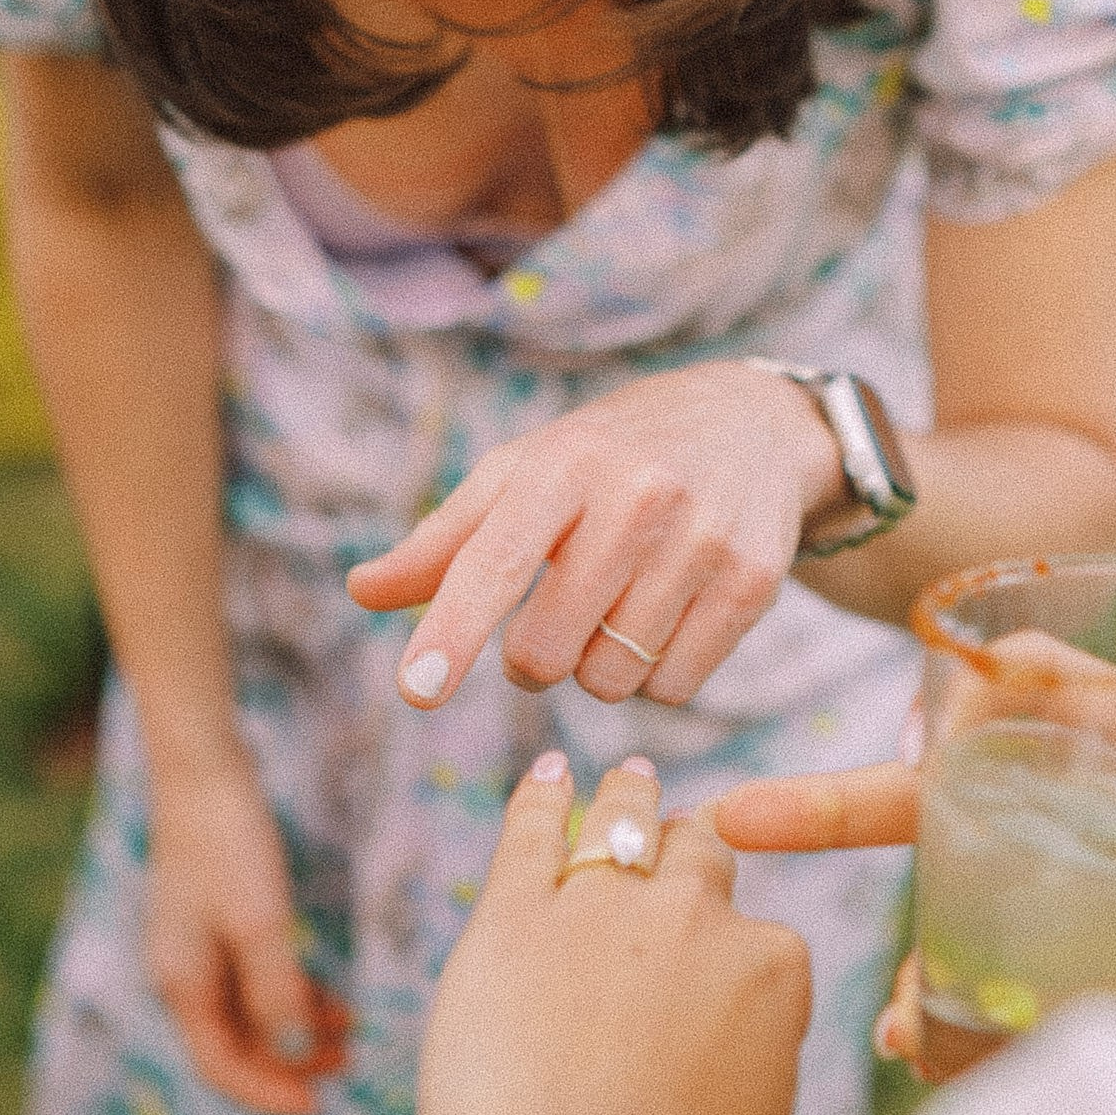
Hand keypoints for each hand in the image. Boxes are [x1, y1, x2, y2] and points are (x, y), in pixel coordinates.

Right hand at [144, 756, 348, 1114]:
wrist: (204, 771)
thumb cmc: (230, 842)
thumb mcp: (261, 920)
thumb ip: (275, 990)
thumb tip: (289, 1054)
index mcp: (182, 984)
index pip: (221, 1065)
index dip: (268, 1092)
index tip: (316, 1106)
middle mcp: (181, 975)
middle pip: (233, 1045)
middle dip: (287, 1064)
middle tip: (344, 1070)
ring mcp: (195, 949)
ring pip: (246, 1013)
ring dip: (294, 1029)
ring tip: (348, 1035)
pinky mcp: (213, 922)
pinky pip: (250, 980)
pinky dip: (288, 994)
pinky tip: (327, 996)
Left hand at [348, 360, 843, 709]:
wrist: (750, 423)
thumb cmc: (610, 455)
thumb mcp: (525, 471)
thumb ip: (444, 539)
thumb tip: (361, 592)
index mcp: (565, 463)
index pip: (495, 562)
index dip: (451, 631)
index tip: (415, 690)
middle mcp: (639, 497)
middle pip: (546, 651)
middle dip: (533, 658)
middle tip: (555, 616)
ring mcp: (703, 540)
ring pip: (612, 679)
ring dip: (599, 666)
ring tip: (620, 605)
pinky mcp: (754, 581)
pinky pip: (674, 687)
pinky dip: (657, 675)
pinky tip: (667, 617)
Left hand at [420, 754, 811, 1114]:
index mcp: (771, 967)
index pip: (758, 938)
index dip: (729, 965)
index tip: (706, 990)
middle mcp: (696, 917)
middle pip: (700, 854)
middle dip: (689, 852)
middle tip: (677, 842)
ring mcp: (604, 907)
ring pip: (624, 823)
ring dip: (629, 800)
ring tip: (627, 781)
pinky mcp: (515, 916)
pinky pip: (531, 831)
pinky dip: (539, 797)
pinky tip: (546, 777)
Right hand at [714, 690, 1115, 1083]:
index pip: (1047, 684)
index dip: (986, 675)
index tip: (931, 694)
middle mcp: (1094, 807)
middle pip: (957, 786)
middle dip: (853, 804)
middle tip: (745, 819)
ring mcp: (1075, 887)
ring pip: (960, 894)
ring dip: (914, 944)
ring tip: (903, 1025)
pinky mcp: (1082, 968)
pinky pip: (994, 981)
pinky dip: (955, 1017)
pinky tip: (931, 1053)